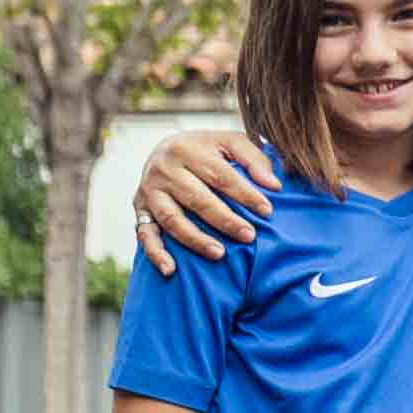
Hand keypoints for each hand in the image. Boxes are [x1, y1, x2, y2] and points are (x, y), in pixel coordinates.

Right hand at [133, 129, 278, 265]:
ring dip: (195, 239)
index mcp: (187, 149)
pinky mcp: (139, 209)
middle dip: (224, 220)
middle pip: (196, 199)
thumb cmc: (208, 149)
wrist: (167, 150)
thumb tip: (273, 186)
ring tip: (220, 254)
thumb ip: (254, 159)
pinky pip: (145, 234)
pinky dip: (156, 253)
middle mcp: (163, 169)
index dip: (245, 194)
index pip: (220, 175)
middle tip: (249, 236)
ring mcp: (149, 191)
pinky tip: (171, 270)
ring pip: (172, 219)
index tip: (267, 211)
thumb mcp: (230, 143)